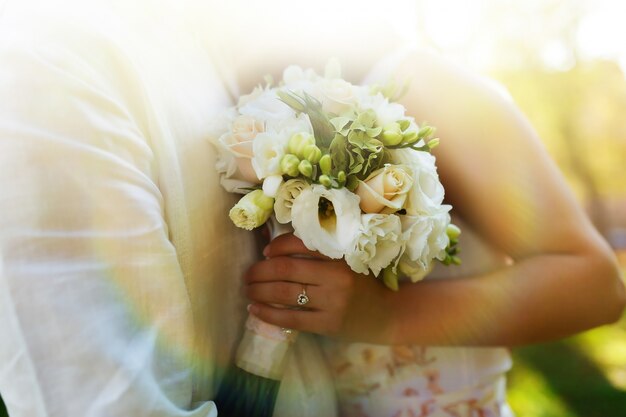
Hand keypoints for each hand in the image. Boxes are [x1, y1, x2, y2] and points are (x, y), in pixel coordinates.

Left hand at [244, 233, 395, 343]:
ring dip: (259, 290)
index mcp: (340, 255)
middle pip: (286, 269)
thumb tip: (273, 250)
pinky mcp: (327, 325)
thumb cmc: (365, 283)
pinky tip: (255, 309)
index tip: (266, 251)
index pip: (300, 244)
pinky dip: (269, 314)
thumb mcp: (348, 259)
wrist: (390, 314)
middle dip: (260, 270)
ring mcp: (331, 303)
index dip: (277, 246)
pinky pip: (291, 319)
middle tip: (247, 274)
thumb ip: (320, 252)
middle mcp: (335, 277)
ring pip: (285, 293)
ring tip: (247, 289)